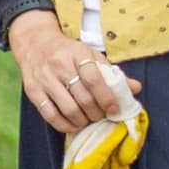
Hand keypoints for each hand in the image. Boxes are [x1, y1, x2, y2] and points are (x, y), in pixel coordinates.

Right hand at [8, 11, 140, 135]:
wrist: (35, 44)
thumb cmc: (68, 52)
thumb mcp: (90, 55)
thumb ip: (112, 73)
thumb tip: (135, 88)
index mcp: (77, 54)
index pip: (94, 79)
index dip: (107, 98)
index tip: (114, 109)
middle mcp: (59, 65)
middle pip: (83, 98)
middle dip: (97, 113)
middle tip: (102, 116)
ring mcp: (44, 79)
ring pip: (68, 109)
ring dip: (83, 120)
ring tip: (88, 120)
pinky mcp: (33, 91)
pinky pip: (50, 115)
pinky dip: (65, 125)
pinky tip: (73, 124)